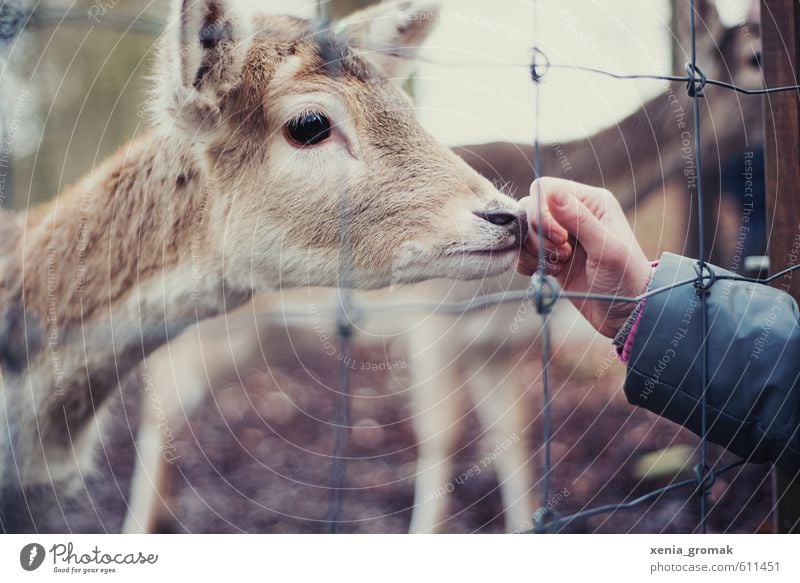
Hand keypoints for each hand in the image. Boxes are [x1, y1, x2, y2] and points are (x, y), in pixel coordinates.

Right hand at [517, 177, 651, 337]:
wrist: (624, 314)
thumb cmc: (625, 279)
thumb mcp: (606, 249)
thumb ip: (580, 220)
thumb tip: (554, 193)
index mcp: (590, 202)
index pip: (546, 188)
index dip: (543, 212)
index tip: (560, 238)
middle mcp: (572, 214)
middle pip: (530, 208)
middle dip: (538, 235)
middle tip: (563, 255)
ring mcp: (559, 236)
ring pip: (524, 231)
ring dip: (534, 251)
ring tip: (559, 267)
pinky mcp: (549, 257)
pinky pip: (523, 252)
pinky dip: (528, 263)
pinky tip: (549, 274)